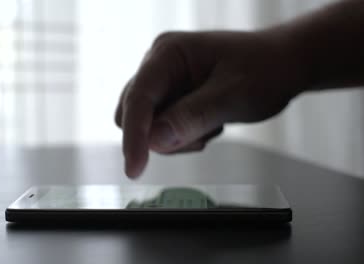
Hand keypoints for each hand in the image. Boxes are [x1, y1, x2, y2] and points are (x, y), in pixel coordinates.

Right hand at [115, 30, 307, 177]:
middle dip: (160, 135)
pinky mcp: (172, 97)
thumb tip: (155, 141)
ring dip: (176, 136)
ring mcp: (166, 82)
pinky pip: (163, 128)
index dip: (134, 135)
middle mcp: (160, 65)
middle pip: (134, 113)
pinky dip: (183, 136)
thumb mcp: (232, 96)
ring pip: (148, 125)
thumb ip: (192, 117)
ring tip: (211, 125)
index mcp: (169, 53)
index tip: (135, 167)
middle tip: (198, 138)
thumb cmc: (265, 68)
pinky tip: (209, 124)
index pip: (138, 97)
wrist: (282, 66)